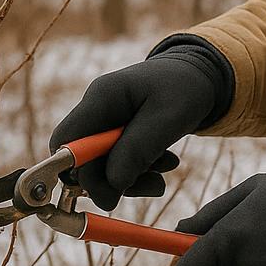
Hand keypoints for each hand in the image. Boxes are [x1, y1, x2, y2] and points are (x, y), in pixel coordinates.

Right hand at [49, 50, 220, 210]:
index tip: (112, 189)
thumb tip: (111, 186)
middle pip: (83, 161)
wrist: (199, 76)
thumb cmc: (185, 88)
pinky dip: (140, 171)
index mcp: (102, 97)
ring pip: (102, 168)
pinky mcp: (117, 136)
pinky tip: (165, 163)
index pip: (66, 141)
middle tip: (154, 185)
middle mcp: (97, 111)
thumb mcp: (169, 119)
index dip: (79, 171)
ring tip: (166, 170)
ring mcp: (105, 124)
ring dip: (132, 178)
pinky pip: (117, 164)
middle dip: (114, 179)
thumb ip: (138, 151)